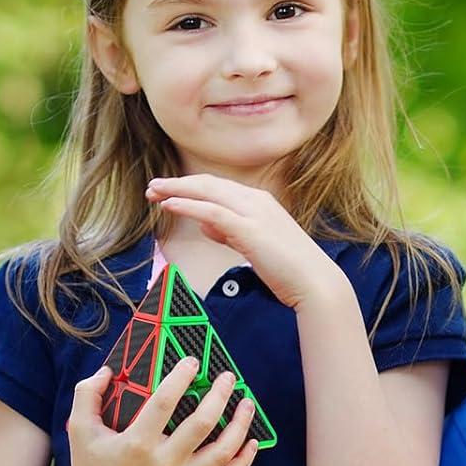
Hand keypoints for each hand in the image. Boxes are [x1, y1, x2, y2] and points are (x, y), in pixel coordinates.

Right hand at [63, 355, 257, 465]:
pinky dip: (243, 462)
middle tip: (228, 378)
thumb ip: (87, 393)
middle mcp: (162, 464)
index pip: (164, 403)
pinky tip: (252, 442)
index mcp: (136, 443)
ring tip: (247, 404)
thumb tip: (108, 370)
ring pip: (222, 453)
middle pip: (202, 425)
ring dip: (240, 426)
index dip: (181, 378)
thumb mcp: (80, 427)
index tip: (192, 361)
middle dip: (220, 396)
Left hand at [145, 174, 343, 310]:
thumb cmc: (287, 268)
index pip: (218, 187)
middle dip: (178, 184)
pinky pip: (211, 211)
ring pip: (207, 192)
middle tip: (152, 188)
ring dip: (176, 190)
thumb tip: (206, 224)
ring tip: (153, 193)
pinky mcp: (249, 229)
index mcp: (259, 201)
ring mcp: (253, 212)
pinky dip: (188, 205)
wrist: (313, 282)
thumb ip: (230, 232)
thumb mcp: (255, 244)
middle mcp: (256, 200)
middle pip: (208, 183)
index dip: (190, 186)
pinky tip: (170, 205)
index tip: (167, 192)